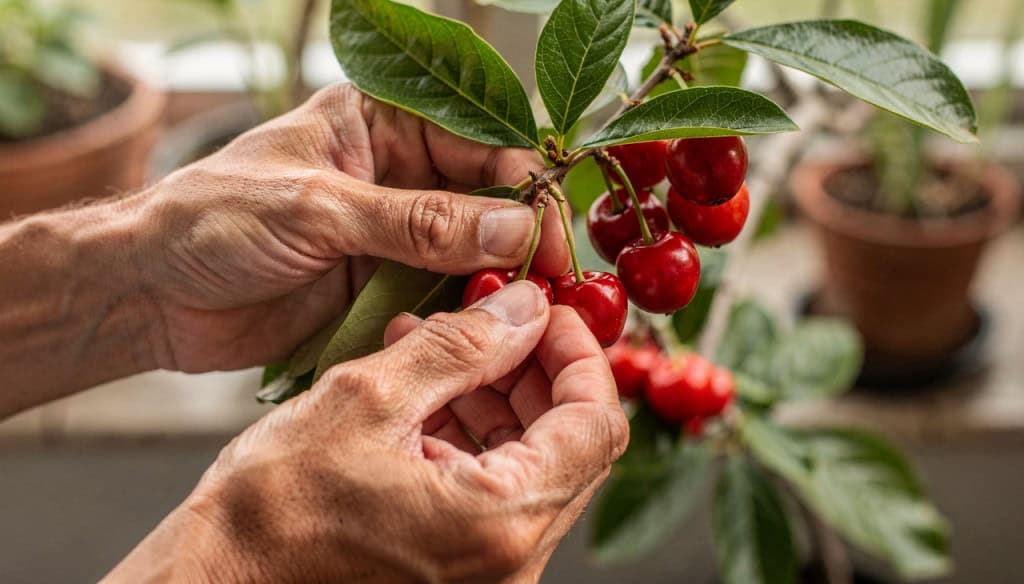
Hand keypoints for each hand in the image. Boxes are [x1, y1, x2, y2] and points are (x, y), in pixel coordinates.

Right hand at [106, 282, 628, 582]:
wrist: (216, 581)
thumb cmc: (270, 509)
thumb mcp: (368, 399)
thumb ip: (462, 344)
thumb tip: (524, 306)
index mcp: (500, 520)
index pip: (596, 423)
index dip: (578, 354)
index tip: (544, 311)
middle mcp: (510, 559)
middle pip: (569, 444)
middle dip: (533, 369)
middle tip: (492, 318)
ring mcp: (486, 570)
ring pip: (529, 463)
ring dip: (495, 395)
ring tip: (436, 343)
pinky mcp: (457, 570)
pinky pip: (490, 491)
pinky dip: (467, 434)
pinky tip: (419, 390)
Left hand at [137, 83, 568, 371]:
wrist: (151, 293)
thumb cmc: (212, 221)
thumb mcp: (318, 210)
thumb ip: (417, 222)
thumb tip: (513, 230)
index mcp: (379, 120)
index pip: (479, 143)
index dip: (523, 187)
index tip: (549, 240)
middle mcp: (396, 171)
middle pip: (488, 197)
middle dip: (522, 237)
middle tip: (555, 286)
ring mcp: (391, 232)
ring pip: (473, 249)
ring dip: (502, 280)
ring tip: (535, 314)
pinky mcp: (381, 284)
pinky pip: (442, 293)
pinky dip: (468, 311)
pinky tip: (491, 332)